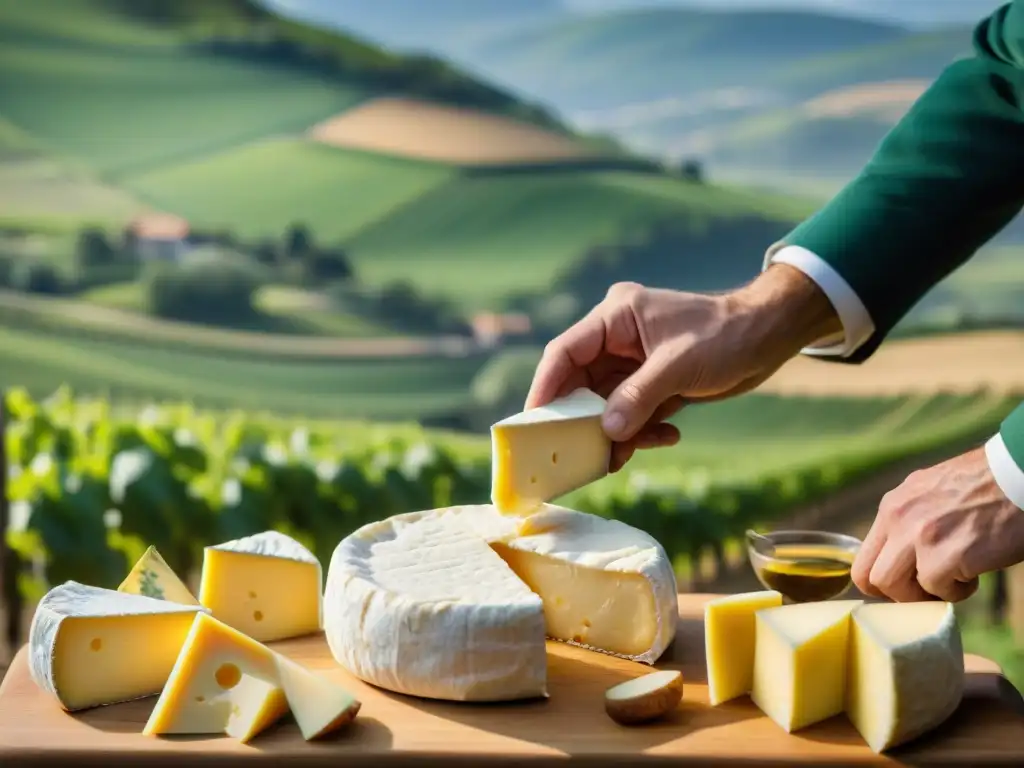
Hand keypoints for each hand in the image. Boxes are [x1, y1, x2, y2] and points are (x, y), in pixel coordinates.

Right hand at [525, 266, 842, 470]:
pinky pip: (632, 412)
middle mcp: (618, 338)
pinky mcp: (652, 382)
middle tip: (575, 454)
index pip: (565, 352)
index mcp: (616, 317)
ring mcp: (634, 362)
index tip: (532, 422)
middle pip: (580, 384)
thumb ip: (638, 398)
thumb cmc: (726, 335)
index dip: (545, 387)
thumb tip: (607, 432)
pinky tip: (665, 438)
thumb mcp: (678, 366)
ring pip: (606, 404)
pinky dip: (642, 430)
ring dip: (615, 432)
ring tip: (622, 457)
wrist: (769, 336)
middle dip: (582, 420)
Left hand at [852, 446, 1023, 602]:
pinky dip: (959, 590)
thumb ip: (909, 521)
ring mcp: (919, 536)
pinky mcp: (947, 555)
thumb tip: (899, 557)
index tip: (906, 583)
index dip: (882, 580)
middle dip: (898, 594)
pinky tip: (975, 571)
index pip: (862, 558)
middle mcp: (897, 518)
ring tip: (954, 577)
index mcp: (892, 505)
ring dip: (925, 594)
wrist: (1020, 474)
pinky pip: (939, 591)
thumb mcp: (930, 493)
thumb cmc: (985, 487)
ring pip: (894, 589)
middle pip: (868, 578)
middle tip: (927, 589)